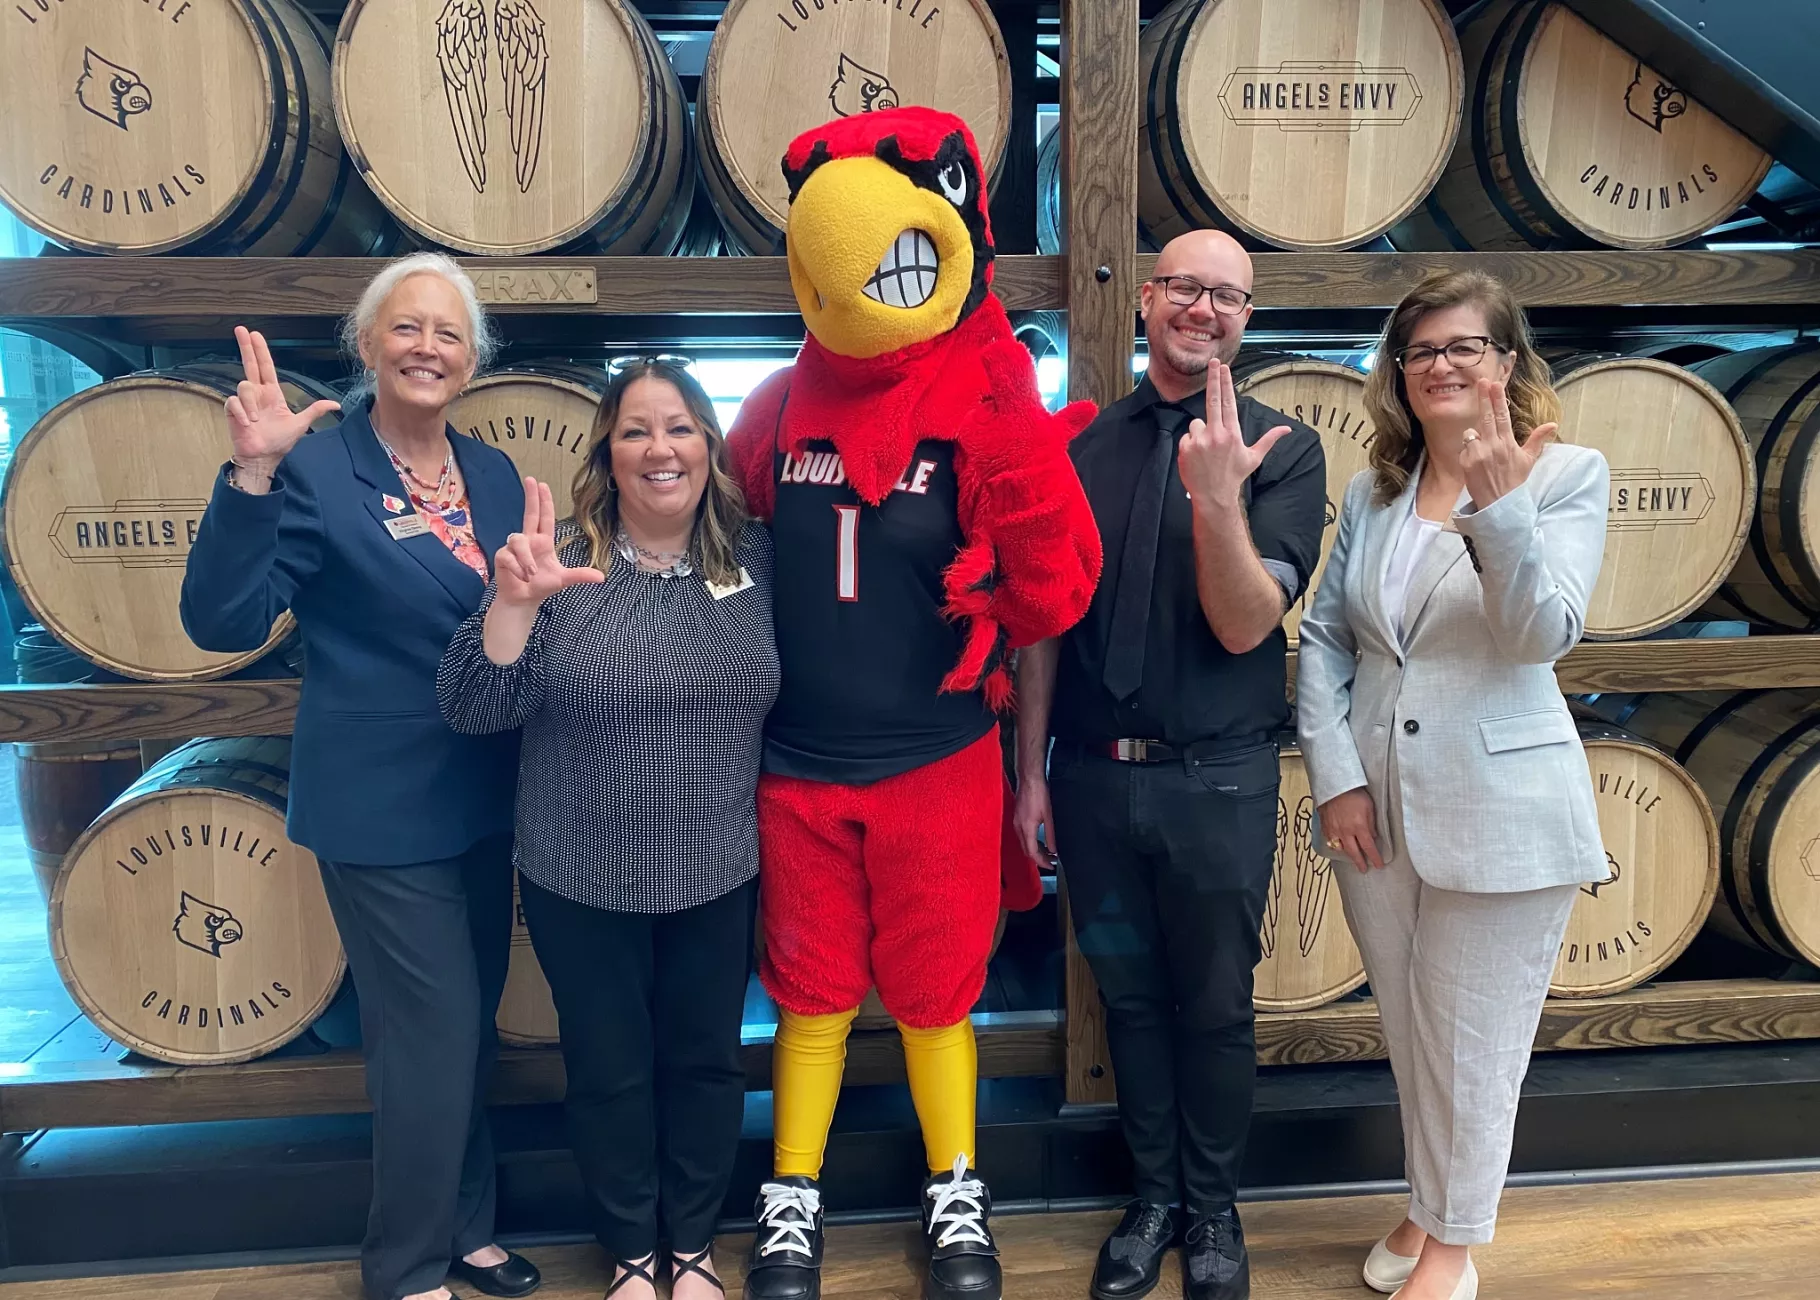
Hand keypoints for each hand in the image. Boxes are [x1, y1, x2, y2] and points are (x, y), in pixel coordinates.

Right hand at [225, 326, 339, 469]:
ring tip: (256, 420)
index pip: (266, 367)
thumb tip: (336, 404)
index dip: (261, 350)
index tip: (255, 335)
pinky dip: (242, 412)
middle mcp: (257, 394)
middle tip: (241, 329)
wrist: (264, 457)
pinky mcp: (233, 410)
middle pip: (250, 364)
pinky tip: (248, 423)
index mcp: (272, 394)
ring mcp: (244, 401)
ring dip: (251, 403)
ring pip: (244, 386)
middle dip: (245, 346)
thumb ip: (315, 410)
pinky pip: (234, 402)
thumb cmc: (279, 441)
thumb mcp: (300, 424)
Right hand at [494, 478, 604, 609]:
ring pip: (518, 542)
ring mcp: (513, 548)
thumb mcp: (563, 579)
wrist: (523, 600)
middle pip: (529, 514)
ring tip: (531, 574)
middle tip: (530, 479)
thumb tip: (602, 577)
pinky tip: (521, 578)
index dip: (544, 501)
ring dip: (526, 560)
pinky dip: (518, 569)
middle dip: (530, 497)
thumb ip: (580, 575)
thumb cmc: (541, 586)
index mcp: (543, 542)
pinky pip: (509, 558)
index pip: (544, 517)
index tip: (542, 484)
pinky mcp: (502, 557)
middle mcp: (528, 540)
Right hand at [1014, 776, 1055, 866]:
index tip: (1050, 866)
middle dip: (1038, 858)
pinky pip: (1023, 835)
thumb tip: (1053, 849)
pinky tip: (1039, 839)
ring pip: (1024, 843)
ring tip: (1048, 852)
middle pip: (1026, 850)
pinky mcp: (1017, 817)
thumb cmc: (1039, 793)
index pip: (1032, 852)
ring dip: (1035, 849)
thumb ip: (1051, 834)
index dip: (1041, 862)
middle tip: (1051, 861)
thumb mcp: (1049, 816)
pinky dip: (1031, 841)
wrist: (1030, 778)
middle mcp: (1018, 826)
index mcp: (1026, 828)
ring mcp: (1016, 822)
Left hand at [1177, 361, 1291, 508]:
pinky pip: (1187, 436)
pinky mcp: (1186, 448)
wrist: (1213, 497)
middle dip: (1214, 379)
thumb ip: (1269, 440)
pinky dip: (1191, 444)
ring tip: (1207, 451)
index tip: (1224, 368)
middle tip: (1213, 362)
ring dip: (1201, 432)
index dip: (1226, 383)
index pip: (1229, 402)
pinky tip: (1198, 457)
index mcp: (1232, 434)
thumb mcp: (1254, 458)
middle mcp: (1216, 434)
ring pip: (1197, 423)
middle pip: (1213, 399)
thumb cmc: (1234, 476)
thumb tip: (1287, 429)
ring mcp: (1200, 441)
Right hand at [1318, 788, 1384, 871]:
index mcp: (1359, 827)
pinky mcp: (1325, 826)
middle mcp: (1346, 832)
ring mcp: (1334, 830)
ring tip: (1351, 856)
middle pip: (1354, 852)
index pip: (1369, 848)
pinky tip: (1338, 844)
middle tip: (1364, 869)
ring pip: (1340, 848)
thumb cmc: (1355, 794)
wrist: (1334, 785)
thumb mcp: (1369, 807)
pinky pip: (1330, 840)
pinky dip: (1335, 844)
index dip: (1375, 858)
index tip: (1379, 865)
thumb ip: (1372, 823)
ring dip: (1347, 854)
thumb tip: (1373, 836)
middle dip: (1360, 862)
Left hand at [1460, 378, 1557, 509]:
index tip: (1494, 384)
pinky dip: (1469, 452)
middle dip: (1484, 398)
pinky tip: (1477, 464)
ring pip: (1472, 433)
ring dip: (1476, 437)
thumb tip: (1552, 424)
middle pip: (1486, 416)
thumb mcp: (1528, 460)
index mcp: (1508, 444)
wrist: (1500, 505)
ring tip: (1484, 453)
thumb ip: (1537, 440)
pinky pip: (1465, 448)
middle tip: (1482, 381)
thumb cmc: (1514, 482)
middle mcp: (1493, 446)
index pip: (1502, 416)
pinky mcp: (1466, 462)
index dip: (1498, 399)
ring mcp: (1478, 454)